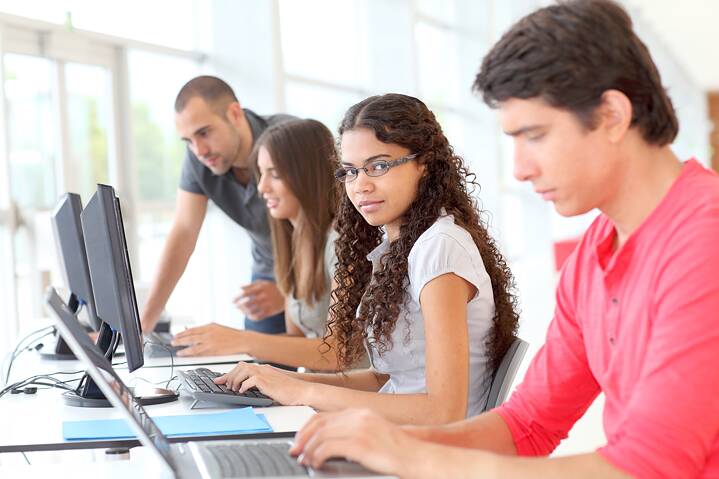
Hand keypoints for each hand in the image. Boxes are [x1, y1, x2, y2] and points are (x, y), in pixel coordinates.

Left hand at [170, 323, 251, 356]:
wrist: (242, 340)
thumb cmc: (231, 335)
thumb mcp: (217, 328)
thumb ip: (205, 330)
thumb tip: (192, 331)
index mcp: (210, 326)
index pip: (192, 330)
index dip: (182, 333)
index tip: (175, 335)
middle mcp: (209, 334)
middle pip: (190, 337)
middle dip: (180, 340)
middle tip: (173, 342)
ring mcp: (211, 342)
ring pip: (193, 346)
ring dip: (183, 348)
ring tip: (178, 351)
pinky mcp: (213, 351)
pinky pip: (199, 353)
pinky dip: (191, 354)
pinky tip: (187, 355)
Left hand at [214, 362, 308, 405]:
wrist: (302, 391)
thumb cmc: (289, 391)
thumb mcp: (272, 386)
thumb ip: (260, 385)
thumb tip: (246, 389)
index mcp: (264, 369)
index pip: (242, 367)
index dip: (230, 373)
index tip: (220, 379)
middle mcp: (263, 369)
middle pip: (240, 366)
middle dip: (229, 375)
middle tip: (223, 384)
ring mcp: (265, 374)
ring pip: (243, 370)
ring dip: (235, 380)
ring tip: (233, 389)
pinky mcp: (267, 381)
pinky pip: (251, 380)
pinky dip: (244, 385)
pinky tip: (243, 391)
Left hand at [233, 280, 284, 320]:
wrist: (288, 295)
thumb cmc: (273, 287)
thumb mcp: (263, 283)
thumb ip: (251, 285)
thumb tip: (239, 287)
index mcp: (260, 288)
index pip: (245, 293)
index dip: (237, 297)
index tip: (232, 301)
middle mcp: (263, 296)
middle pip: (247, 303)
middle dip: (239, 305)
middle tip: (235, 306)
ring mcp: (267, 304)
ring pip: (251, 311)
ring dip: (244, 312)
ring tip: (242, 311)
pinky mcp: (270, 311)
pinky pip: (258, 317)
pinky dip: (251, 317)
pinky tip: (249, 315)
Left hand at [290, 409, 420, 475]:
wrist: (414, 454)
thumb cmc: (396, 449)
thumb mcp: (373, 432)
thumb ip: (354, 431)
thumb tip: (331, 442)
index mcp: (359, 412)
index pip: (325, 416)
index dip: (308, 428)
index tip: (300, 439)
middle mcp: (357, 417)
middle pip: (319, 423)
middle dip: (303, 437)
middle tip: (295, 450)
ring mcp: (358, 429)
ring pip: (321, 435)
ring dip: (308, 448)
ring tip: (304, 459)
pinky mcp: (359, 443)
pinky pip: (328, 447)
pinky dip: (317, 455)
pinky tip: (315, 462)